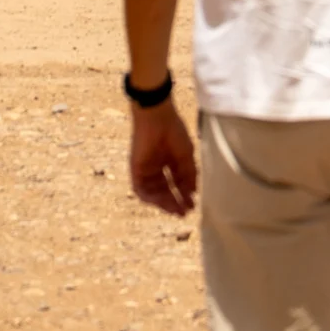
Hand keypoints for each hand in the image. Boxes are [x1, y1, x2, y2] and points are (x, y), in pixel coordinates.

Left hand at [128, 101, 196, 216]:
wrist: (157, 118)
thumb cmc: (174, 131)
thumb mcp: (187, 155)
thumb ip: (189, 174)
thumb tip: (194, 193)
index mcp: (169, 160)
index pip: (176, 183)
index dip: (183, 195)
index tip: (192, 205)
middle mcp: (157, 166)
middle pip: (165, 190)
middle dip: (174, 202)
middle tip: (184, 213)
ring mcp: (146, 169)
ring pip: (154, 193)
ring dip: (164, 203)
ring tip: (176, 209)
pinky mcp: (135, 170)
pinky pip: (141, 189)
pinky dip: (151, 197)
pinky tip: (163, 201)